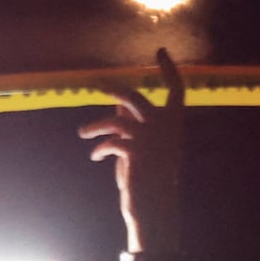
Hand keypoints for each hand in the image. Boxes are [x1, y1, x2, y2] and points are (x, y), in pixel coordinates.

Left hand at [78, 48, 185, 254]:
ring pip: (115, 121)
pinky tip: (94, 156)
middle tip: (96, 85)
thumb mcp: (144, 150)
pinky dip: (99, 148)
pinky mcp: (134, 152)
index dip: (169, 70)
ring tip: (82, 133)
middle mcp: (165, 128)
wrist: (154, 208)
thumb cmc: (149, 181)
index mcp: (174, 125)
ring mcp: (150, 139)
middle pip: (135, 98)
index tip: (161, 52)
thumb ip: (134, 129)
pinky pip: (110, 142)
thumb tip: (117, 111)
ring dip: (95, 126)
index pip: (177, 90)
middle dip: (114, 89)